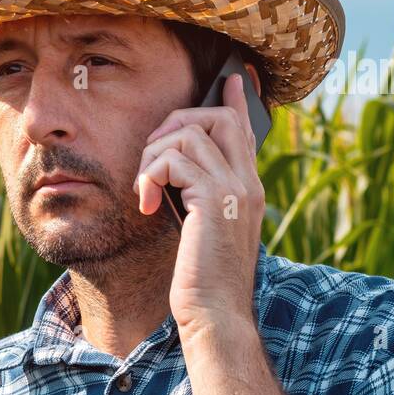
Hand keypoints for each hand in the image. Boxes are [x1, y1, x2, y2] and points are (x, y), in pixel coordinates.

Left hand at [133, 72, 264, 340]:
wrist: (215, 316)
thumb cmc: (202, 282)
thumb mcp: (201, 232)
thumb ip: (197, 199)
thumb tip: (174, 175)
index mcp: (247, 190)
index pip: (245, 131)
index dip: (235, 102)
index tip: (233, 78)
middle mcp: (247, 184)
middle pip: (218, 118)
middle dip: (176, 124)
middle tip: (152, 159)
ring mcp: (235, 189)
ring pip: (189, 133)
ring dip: (153, 155)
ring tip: (145, 190)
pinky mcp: (215, 200)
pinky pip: (175, 159)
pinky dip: (150, 175)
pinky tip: (146, 204)